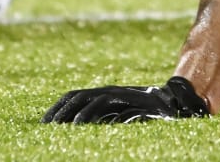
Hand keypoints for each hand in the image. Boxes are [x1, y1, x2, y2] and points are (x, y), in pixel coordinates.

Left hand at [43, 76, 209, 123]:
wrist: (177, 105)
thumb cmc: (146, 113)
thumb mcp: (119, 112)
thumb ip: (102, 116)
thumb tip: (73, 126)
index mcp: (105, 92)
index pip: (75, 95)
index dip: (58, 107)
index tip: (42, 123)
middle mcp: (112, 91)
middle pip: (81, 97)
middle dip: (62, 111)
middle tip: (46, 127)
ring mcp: (124, 97)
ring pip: (96, 101)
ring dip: (79, 114)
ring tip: (65, 128)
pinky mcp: (136, 105)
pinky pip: (114, 109)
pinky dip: (100, 115)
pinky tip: (88, 128)